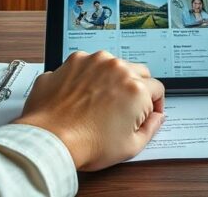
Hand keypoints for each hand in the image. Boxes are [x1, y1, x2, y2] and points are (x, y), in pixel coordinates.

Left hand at [15, 51, 165, 170]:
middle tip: (125, 108)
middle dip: (137, 88)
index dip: (155, 104)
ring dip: (112, 78)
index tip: (148, 111)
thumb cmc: (86, 144)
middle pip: (138, 72)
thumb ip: (151, 127)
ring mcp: (93, 61)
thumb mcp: (131, 147)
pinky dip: (88, 76)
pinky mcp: (72, 61)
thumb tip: (157, 117)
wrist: (49, 140)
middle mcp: (116, 68)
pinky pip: (88, 64)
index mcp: (136, 88)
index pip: (157, 88)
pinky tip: (81, 96)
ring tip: (100, 102)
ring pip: (113, 65)